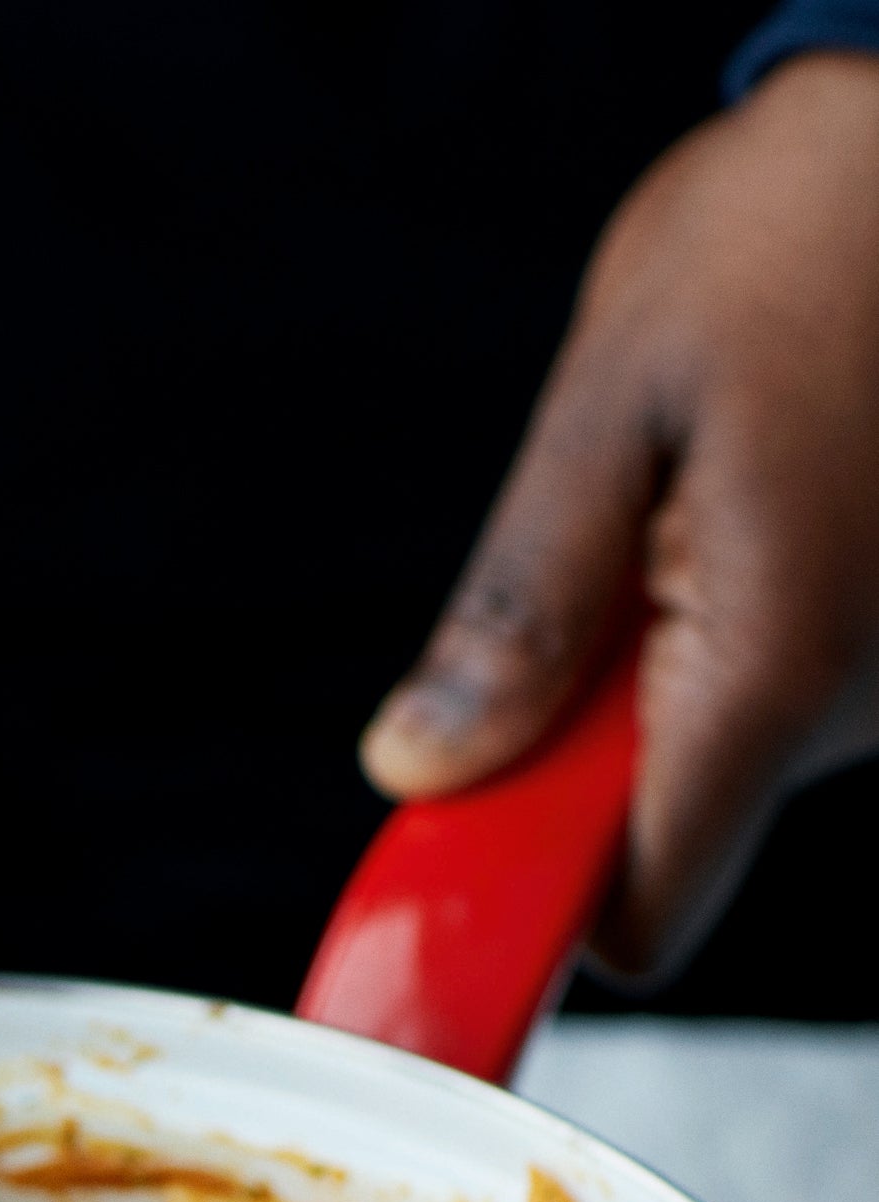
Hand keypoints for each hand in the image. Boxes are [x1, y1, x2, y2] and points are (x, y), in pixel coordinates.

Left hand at [360, 53, 878, 976]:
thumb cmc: (804, 226)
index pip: (634, 917)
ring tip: (696, 500)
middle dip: (591, 748)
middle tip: (592, 577)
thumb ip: (519, 611)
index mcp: (773, 673)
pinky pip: (790, 689)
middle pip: (671, 833)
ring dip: (670, 668)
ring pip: (729, 755)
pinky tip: (761, 500)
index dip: (533, 902)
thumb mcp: (613, 404)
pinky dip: (741, 626)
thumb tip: (423, 762)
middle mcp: (864, 709)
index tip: (462, 844)